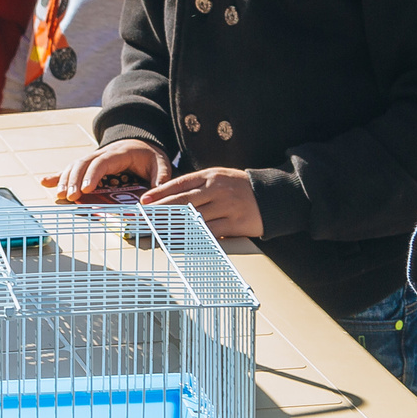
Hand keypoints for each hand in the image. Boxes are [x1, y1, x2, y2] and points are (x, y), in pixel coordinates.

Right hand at [49, 139, 169, 201]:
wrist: (142, 143)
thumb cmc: (150, 156)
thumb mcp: (161, 164)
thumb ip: (160, 179)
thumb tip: (152, 198)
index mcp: (119, 153)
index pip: (103, 162)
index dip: (93, 175)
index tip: (87, 189)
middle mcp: (103, 154)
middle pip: (83, 164)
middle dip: (75, 180)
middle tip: (71, 197)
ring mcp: (93, 159)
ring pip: (75, 166)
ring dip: (66, 180)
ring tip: (61, 196)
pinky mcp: (88, 166)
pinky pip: (72, 169)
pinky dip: (58, 175)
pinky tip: (45, 182)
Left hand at [140, 166, 262, 238]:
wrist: (272, 196)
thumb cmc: (239, 188)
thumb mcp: (219, 177)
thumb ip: (197, 185)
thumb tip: (168, 197)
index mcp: (211, 176)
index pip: (180, 183)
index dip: (160, 193)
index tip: (144, 202)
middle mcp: (217, 189)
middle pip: (182, 202)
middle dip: (160, 212)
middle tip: (144, 219)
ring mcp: (226, 207)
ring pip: (192, 219)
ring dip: (172, 228)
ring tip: (155, 232)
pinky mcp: (234, 224)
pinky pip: (208, 233)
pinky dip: (191, 238)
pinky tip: (179, 242)